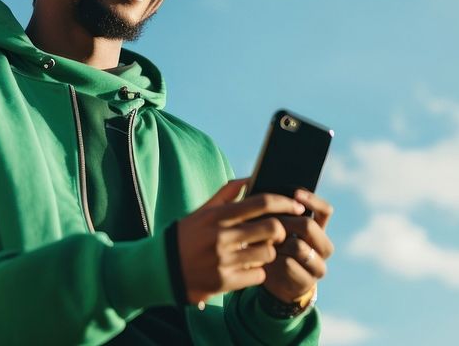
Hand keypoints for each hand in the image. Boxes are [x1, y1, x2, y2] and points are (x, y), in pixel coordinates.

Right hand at [176, 178, 305, 306]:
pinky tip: (250, 267)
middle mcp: (222, 236)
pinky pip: (258, 275)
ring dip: (270, 251)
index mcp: (218, 215)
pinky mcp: (225, 282)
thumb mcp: (203, 210)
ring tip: (261, 250)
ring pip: (268, 253)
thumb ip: (227, 193)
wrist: (162, 269)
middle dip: (281, 229)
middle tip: (280, 232)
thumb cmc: (186, 235)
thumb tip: (250, 177)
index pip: (260, 202)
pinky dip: (259, 271)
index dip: (283, 202)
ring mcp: (224, 260)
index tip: (296, 204)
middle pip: (271, 228)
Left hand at [261, 189, 334, 304]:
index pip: (325, 211)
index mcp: (319, 229)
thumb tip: (272, 198)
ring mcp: (318, 267)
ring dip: (278, 243)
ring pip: (298, 246)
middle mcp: (324, 247)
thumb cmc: (276, 246)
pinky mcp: (307, 283)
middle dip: (286, 221)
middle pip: (309, 226)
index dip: (312, 200)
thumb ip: (281, 214)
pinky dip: (274, 260)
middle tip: (268, 222)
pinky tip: (267, 260)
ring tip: (265, 243)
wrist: (276, 281)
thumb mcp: (279, 228)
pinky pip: (288, 265)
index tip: (295, 195)